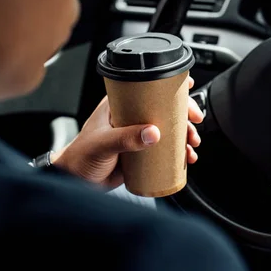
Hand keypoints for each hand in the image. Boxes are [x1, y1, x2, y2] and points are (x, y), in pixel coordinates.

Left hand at [53, 77, 204, 187]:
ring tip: (192, 146)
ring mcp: (137, 135)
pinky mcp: (141, 153)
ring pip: (168, 130)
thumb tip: (153, 134)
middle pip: (165, 109)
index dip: (170, 88)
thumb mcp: (103, 143)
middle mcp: (131, 118)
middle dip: (184, 115)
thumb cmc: (80, 157)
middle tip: (195, 123)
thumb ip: (126, 138)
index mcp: (119, 106)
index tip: (187, 89)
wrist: (75, 182)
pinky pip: (165, 150)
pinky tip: (186, 158)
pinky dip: (178, 152)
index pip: (147, 89)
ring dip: (184, 135)